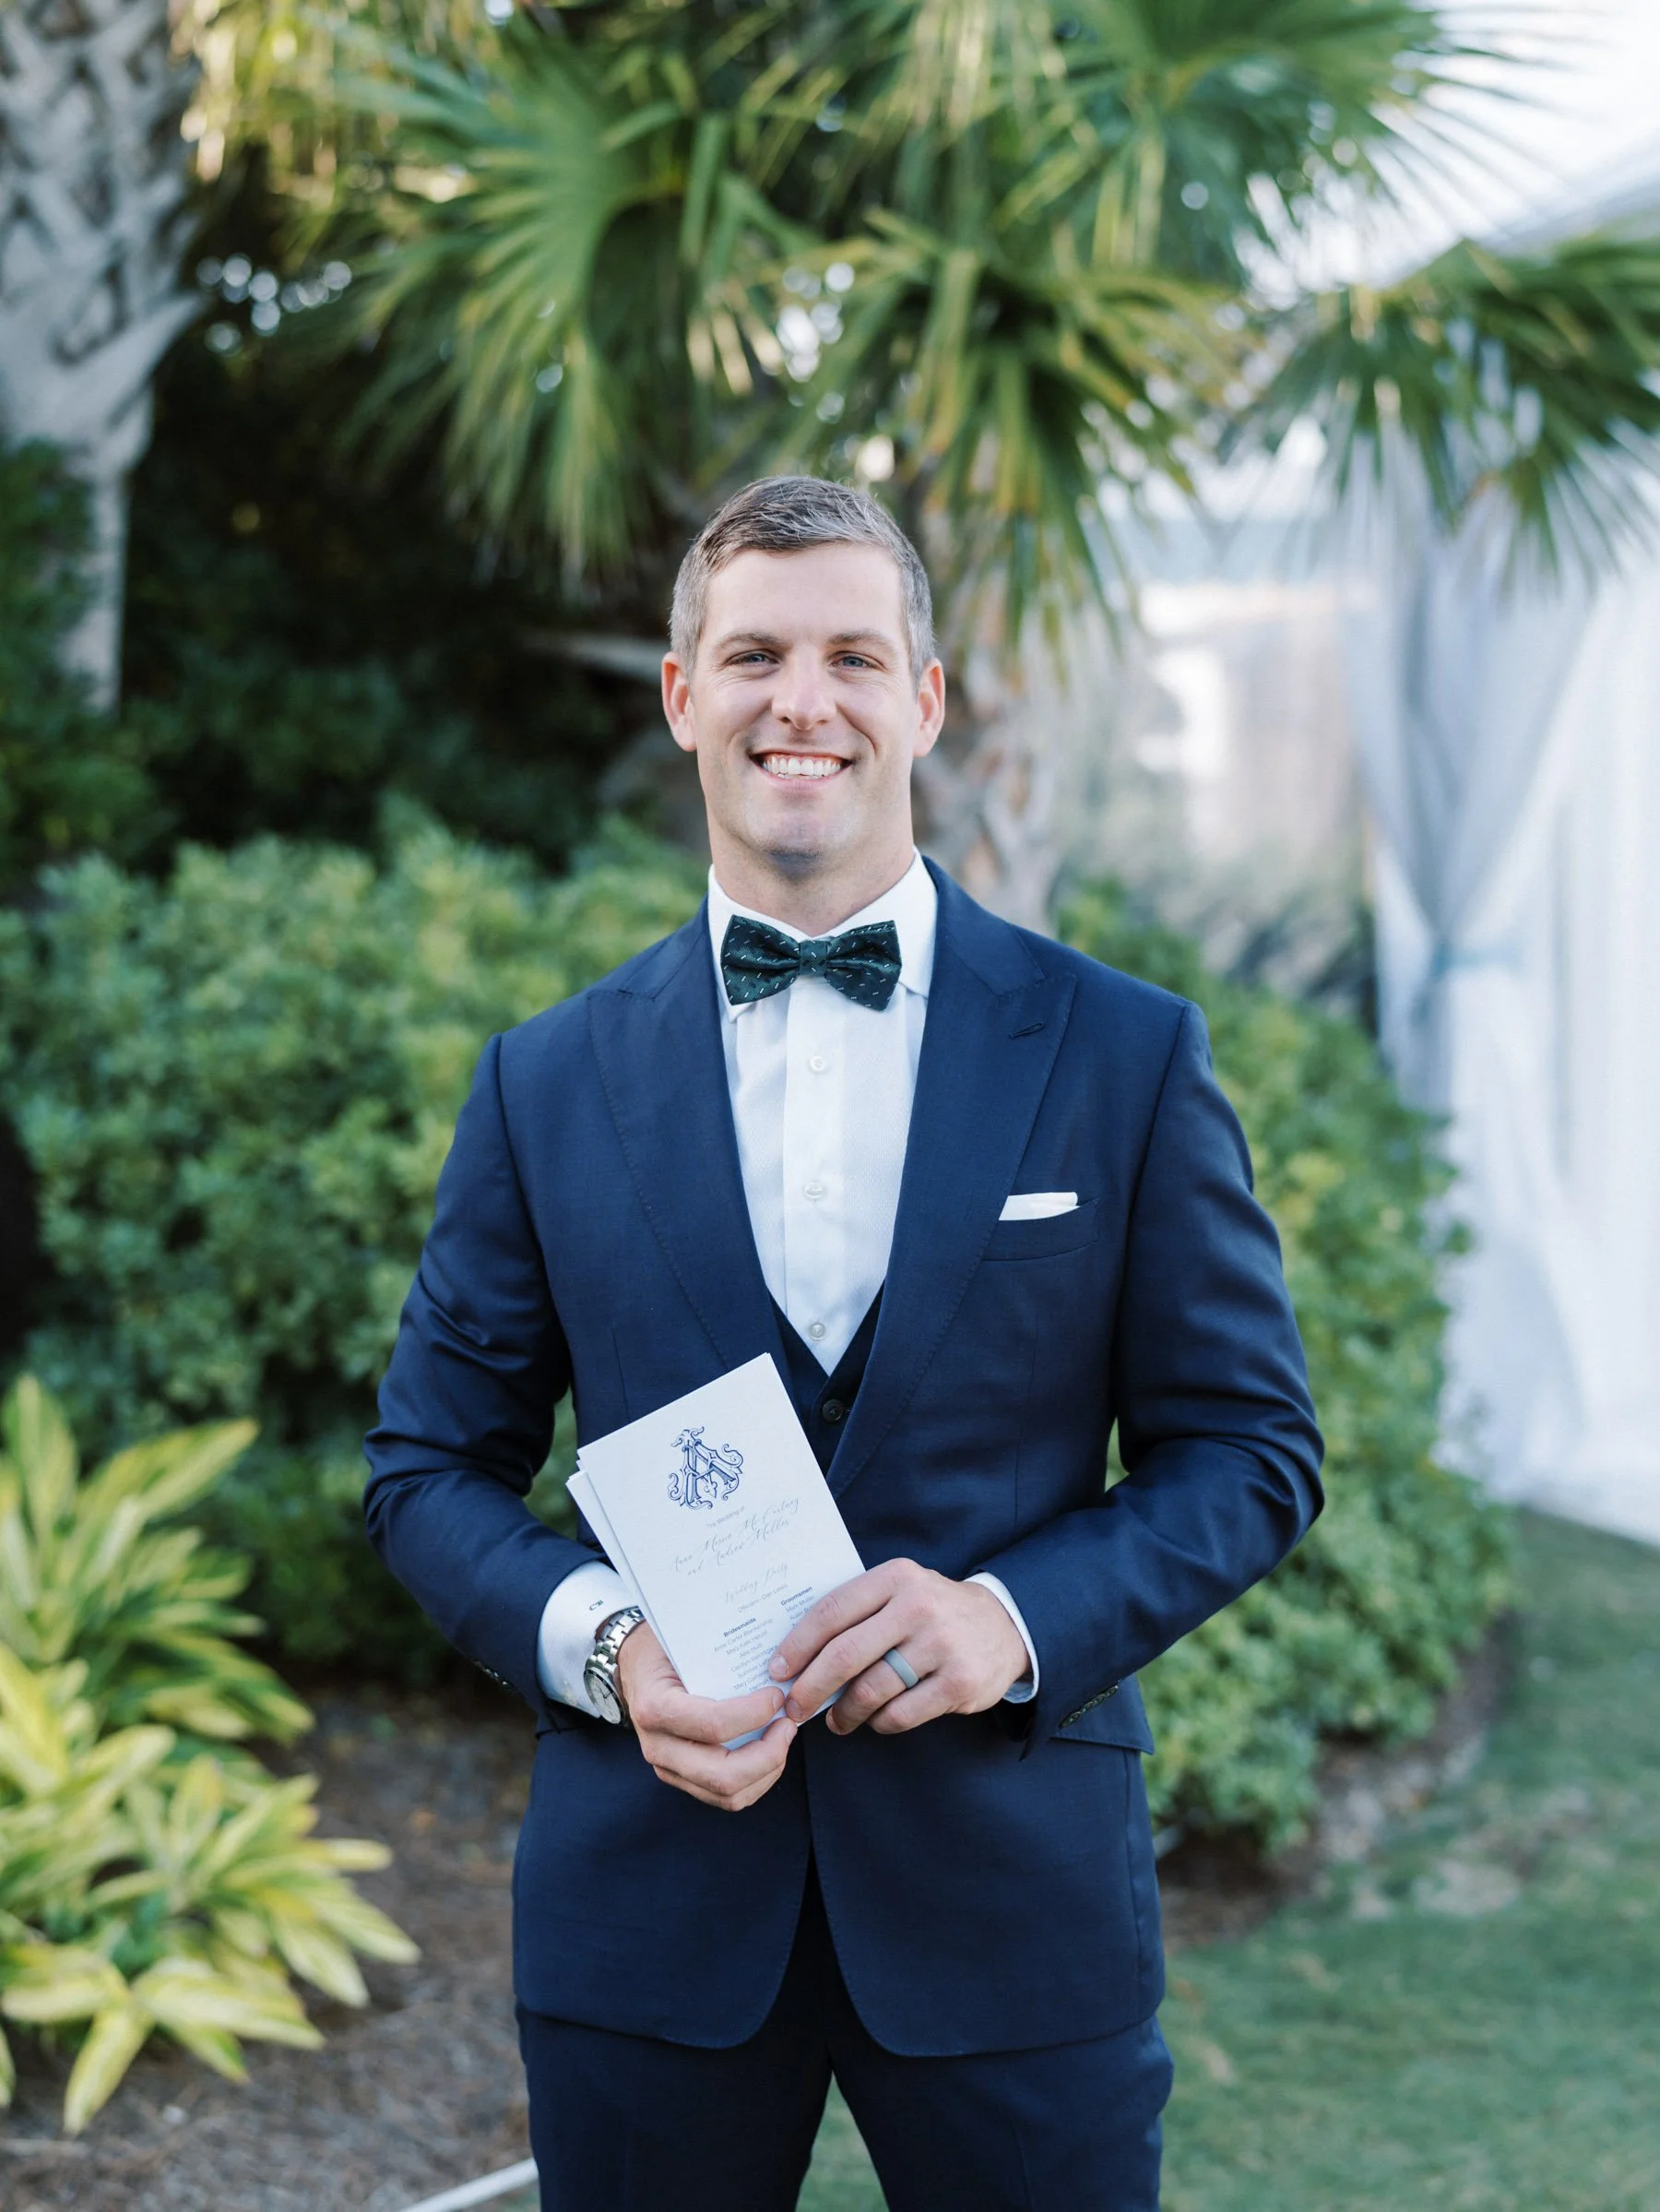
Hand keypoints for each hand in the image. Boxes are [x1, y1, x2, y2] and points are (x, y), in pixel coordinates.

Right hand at [616, 1623, 796, 1810]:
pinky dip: (757, 1780)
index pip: (712, 1725)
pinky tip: (768, 1751)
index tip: (777, 1696)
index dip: (753, 1715)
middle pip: (722, 1775)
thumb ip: (720, 1650)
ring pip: (728, 1795)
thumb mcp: (683, 1638)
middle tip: (787, 1725)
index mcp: (655, 1707)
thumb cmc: (664, 1648)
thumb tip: (776, 1659)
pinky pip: (725, 1797)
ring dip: (767, 1771)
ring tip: (782, 1738)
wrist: (633, 1667)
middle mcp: (658, 1746)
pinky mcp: (681, 1779)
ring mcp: (668, 1768)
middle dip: (768, 1755)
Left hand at [768, 1560, 1029, 1737]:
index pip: (833, 1611)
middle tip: (795, 1708)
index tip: (777, 1669)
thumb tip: (797, 1657)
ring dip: (844, 1713)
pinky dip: (879, 1723)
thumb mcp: (900, 1592)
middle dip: (810, 1687)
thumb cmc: (932, 1612)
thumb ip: (858, 1613)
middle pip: (844, 1654)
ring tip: (837, 1721)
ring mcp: (942, 1645)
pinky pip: (900, 1714)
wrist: (1004, 1626)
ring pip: (870, 1690)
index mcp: (896, 1577)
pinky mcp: (959, 1682)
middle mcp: (918, 1606)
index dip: (798, 1645)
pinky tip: (876, 1719)